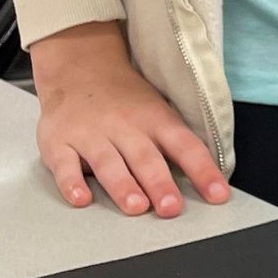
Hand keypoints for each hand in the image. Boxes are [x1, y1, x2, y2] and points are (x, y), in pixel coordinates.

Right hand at [30, 19, 228, 217]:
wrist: (78, 70)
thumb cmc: (125, 101)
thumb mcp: (157, 112)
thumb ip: (177, 146)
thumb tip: (210, 182)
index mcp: (155, 119)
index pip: (184, 145)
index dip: (203, 171)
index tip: (218, 195)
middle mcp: (124, 126)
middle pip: (145, 157)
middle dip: (159, 183)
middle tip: (171, 208)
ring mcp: (90, 134)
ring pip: (108, 162)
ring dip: (123, 185)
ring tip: (136, 207)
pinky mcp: (58, 143)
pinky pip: (64, 164)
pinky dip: (71, 183)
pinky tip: (81, 199)